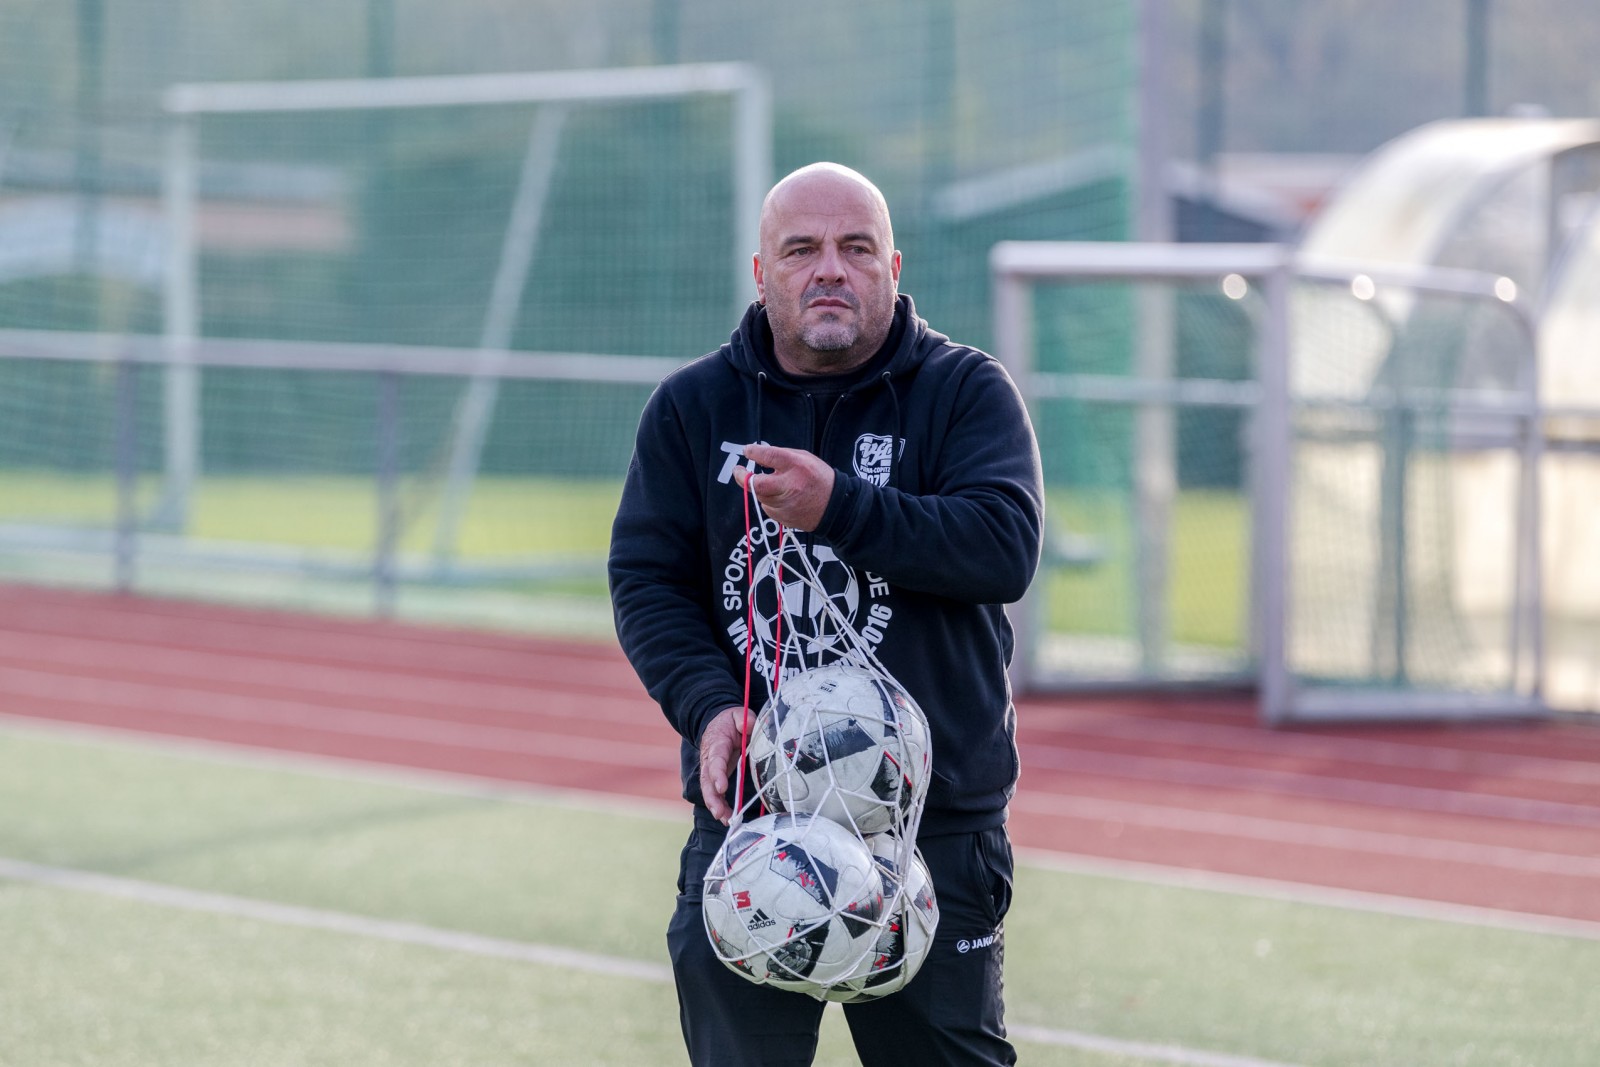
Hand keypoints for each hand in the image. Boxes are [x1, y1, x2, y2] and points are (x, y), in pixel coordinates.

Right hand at [698, 706, 749, 823]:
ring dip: (715, 805)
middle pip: (706, 779)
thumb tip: (750, 727)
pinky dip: (719, 806)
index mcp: (716, 743)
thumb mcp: (737, 714)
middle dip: (712, 797)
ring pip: (708, 789)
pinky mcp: (714, 777)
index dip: (717, 774)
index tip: (721, 787)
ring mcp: (710, 769)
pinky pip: (714, 793)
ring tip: (725, 820)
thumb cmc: (729, 721)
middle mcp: (710, 759)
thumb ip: (744, 720)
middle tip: (719, 812)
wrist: (716, 723)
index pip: (716, 759)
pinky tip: (727, 818)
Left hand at [734, 443, 834, 531]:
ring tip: (774, 485)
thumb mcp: (806, 459)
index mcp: (797, 466)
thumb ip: (783, 456)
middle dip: (742, 477)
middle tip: (737, 470)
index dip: (754, 452)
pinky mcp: (783, 518)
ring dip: (761, 489)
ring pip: (761, 496)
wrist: (835, 507)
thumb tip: (760, 455)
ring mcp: (786, 504)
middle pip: (756, 483)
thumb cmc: (819, 479)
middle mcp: (790, 485)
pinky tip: (784, 498)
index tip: (747, 451)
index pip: (769, 456)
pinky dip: (770, 501)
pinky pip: (768, 507)